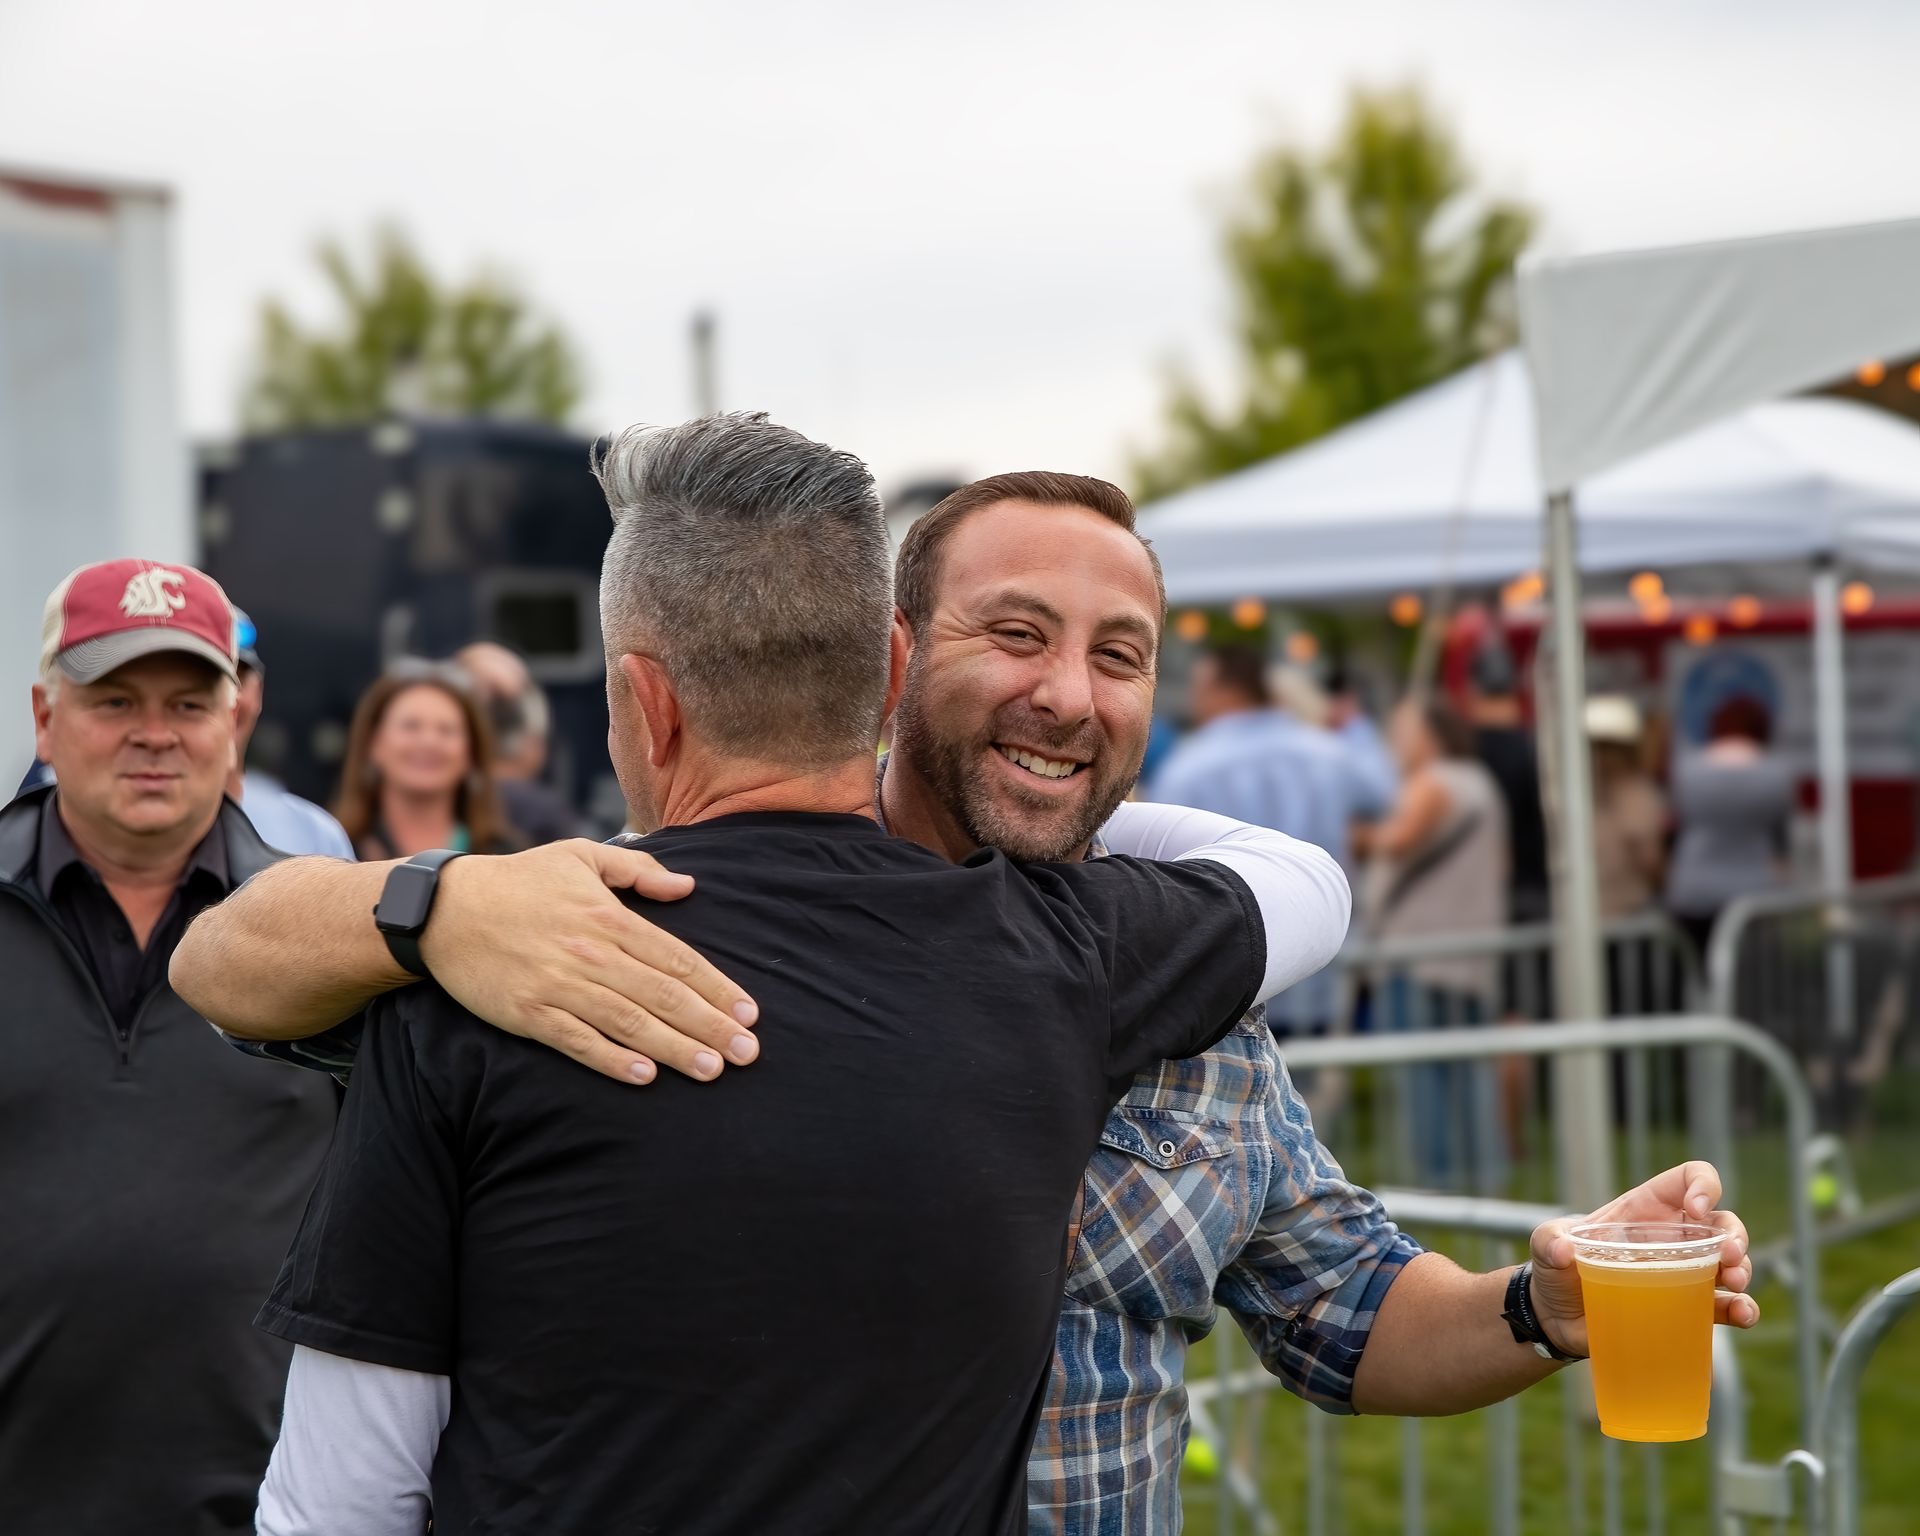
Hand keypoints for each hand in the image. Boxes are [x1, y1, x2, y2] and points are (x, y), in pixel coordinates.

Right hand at [420, 839, 760, 1085]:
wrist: (443, 909)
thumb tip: (688, 886)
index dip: (716, 986)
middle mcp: (590, 952)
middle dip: (710, 1025)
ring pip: (628, 1021)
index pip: (676, 957)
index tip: (749, 1012)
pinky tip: (644, 1076)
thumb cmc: (519, 881)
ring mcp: (558, 984)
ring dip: (673, 1048)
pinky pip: (577, 1041)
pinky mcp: (528, 1013)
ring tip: (712, 1070)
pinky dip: (611, 1060)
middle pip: (663, 994)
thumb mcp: (580, 857)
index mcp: (608, 916)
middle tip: (748, 1053)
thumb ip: (639, 871)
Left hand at [1527, 1161, 1757, 1357]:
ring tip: (1735, 1284)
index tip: (1696, 1208)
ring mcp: (1684, 1273)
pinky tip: (1742, 1314)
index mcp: (1646, 1210)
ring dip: (1742, 1270)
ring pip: (1731, 1262)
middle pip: (1721, 1222)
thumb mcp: (1546, 1245)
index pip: (1688, 1179)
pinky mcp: (1687, 1308)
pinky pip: (1724, 1306)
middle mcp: (1673, 1237)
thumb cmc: (1555, 1269)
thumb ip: (1549, 1240)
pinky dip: (1741, 1308)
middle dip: (1734, 1234)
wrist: (1556, 1317)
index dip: (1703, 1184)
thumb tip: (1564, 1250)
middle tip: (1728, 1256)